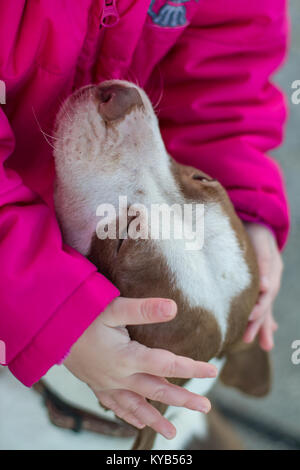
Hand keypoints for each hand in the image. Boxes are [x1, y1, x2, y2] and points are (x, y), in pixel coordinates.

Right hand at [64, 297, 216, 439]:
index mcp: (126, 357)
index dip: (191, 368)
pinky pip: (115, 406)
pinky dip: (129, 416)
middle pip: (157, 391)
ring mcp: (107, 384)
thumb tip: (173, 307)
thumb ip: (143, 310)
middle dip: (182, 399)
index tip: (212, 371)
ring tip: (173, 432)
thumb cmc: (80, 317)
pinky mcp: (97, 385)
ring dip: (156, 418)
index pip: (166, 364)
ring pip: (136, 406)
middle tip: (205, 407)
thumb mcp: (112, 309)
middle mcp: (119, 376)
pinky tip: (138, 423)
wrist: (48, 331)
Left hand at [243, 223, 282, 350]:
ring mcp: (265, 283)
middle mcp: (270, 281)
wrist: (257, 221)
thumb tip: (264, 286)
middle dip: (259, 324)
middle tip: (249, 339)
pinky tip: (261, 328)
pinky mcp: (257, 283)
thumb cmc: (256, 230)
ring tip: (262, 344)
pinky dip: (261, 317)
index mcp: (271, 272)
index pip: (266, 294)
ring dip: (261, 325)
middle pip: (265, 306)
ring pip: (264, 308)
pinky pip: (260, 303)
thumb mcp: (261, 240)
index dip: (259, 307)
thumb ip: (264, 261)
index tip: (250, 316)